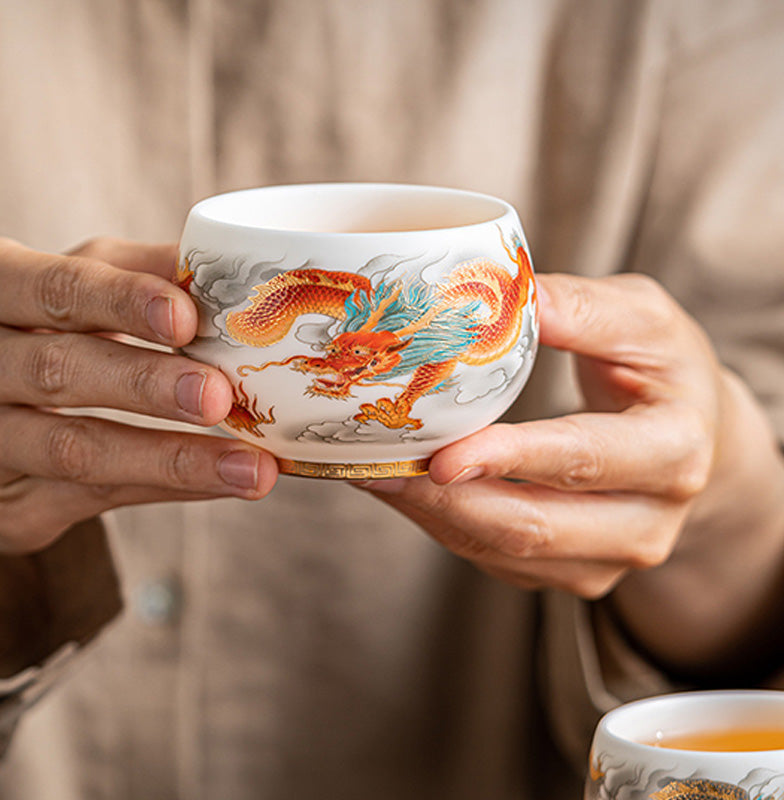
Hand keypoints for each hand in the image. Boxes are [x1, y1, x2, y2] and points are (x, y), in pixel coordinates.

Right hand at [0, 237, 277, 553]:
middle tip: (218, 396)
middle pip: (58, 369)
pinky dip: (167, 489)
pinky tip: (222, 483)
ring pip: (75, 448)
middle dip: (145, 383)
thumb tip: (230, 267)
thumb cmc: (40, 334)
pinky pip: (94, 497)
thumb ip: (137, 274)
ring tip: (251, 468)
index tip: (185, 317)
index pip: (54, 289)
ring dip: (172, 458)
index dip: (120, 301)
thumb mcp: (72, 290)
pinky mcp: (10, 503)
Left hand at [358, 273, 783, 671]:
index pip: (582, 459)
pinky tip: (409, 489)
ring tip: (377, 473)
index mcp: (673, 450)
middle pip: (535, 527)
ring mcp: (608, 557)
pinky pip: (497, 561)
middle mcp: (647, 522)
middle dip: (449, 501)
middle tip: (383, 466)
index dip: (510, 459)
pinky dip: (445, 526)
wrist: (689, 434)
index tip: (443, 455)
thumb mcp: (642, 319)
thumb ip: (583, 307)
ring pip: (506, 553)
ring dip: (435, 516)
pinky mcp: (573, 570)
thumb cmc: (662, 368)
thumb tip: (512, 295)